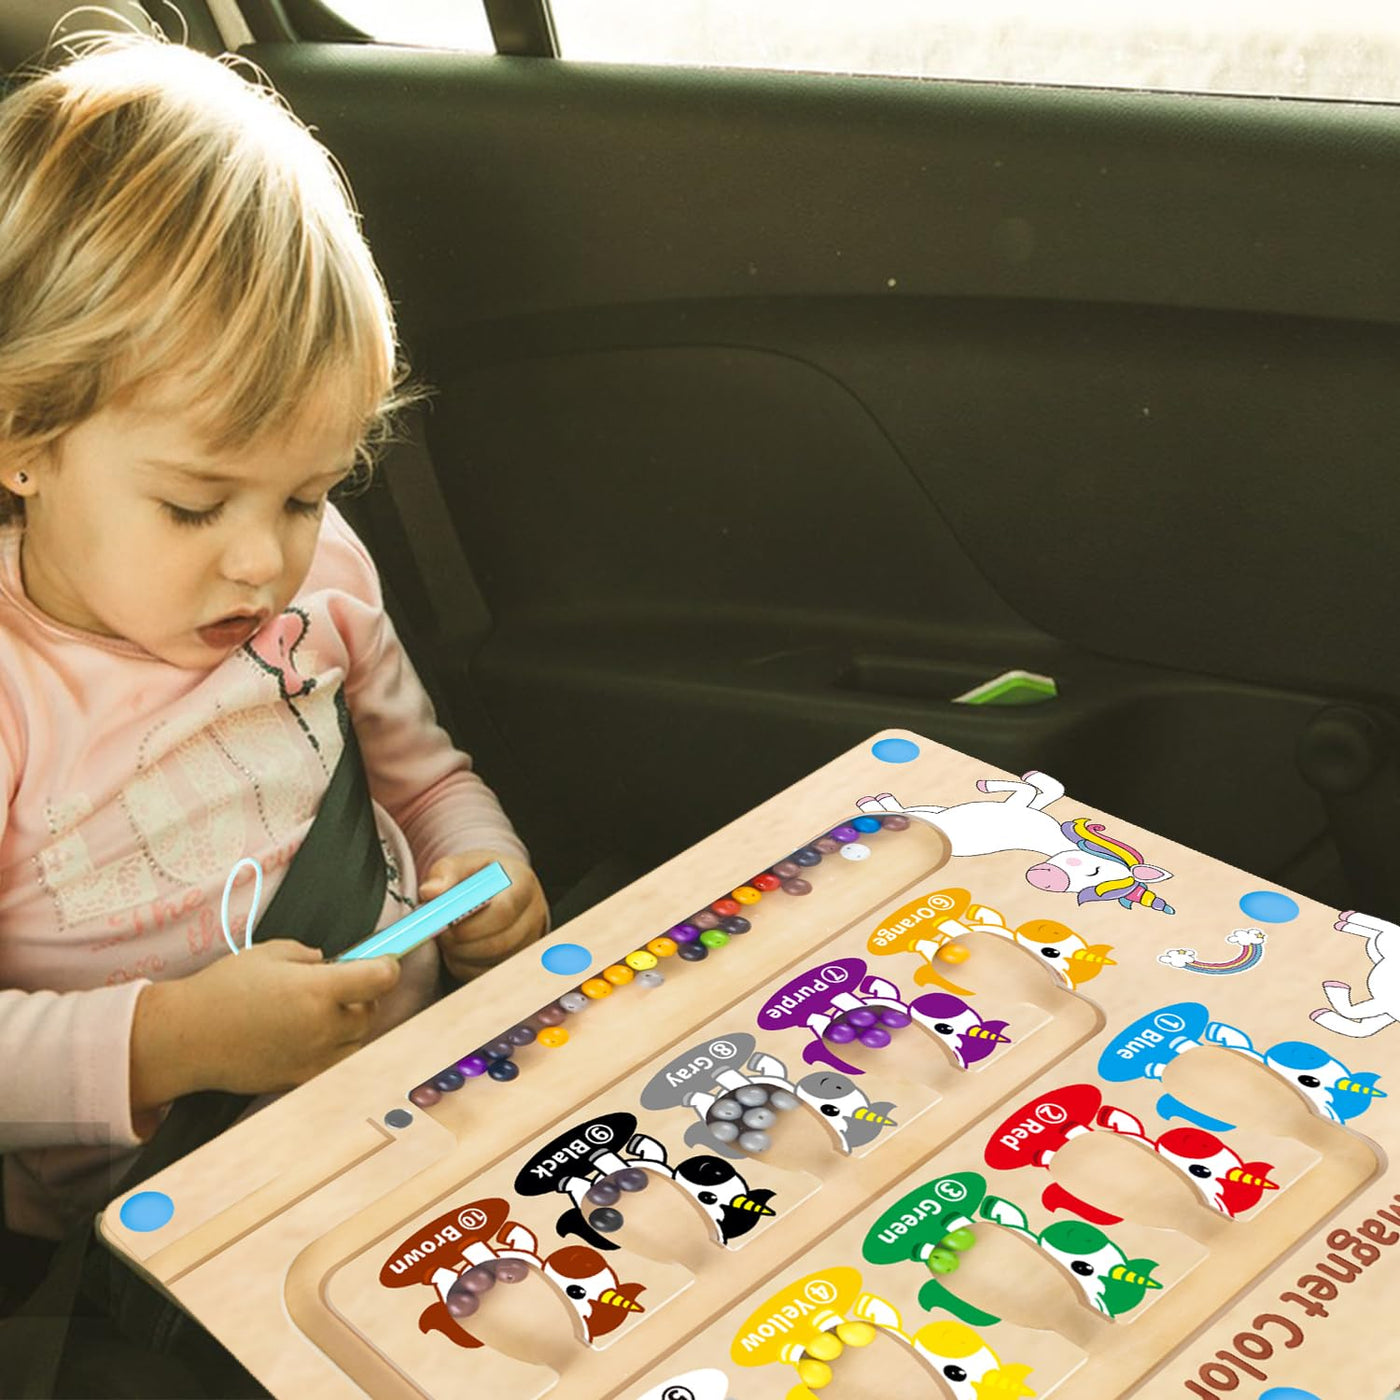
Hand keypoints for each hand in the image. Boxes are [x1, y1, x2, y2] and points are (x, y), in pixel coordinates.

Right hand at [131, 940, 401, 1110]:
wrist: (185, 1038)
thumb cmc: (222, 989)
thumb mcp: (268, 953)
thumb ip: (308, 955)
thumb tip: (328, 961)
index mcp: (319, 991)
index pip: (381, 979)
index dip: (386, 966)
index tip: (380, 960)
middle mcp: (323, 1027)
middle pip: (372, 1011)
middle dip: (364, 995)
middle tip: (341, 984)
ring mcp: (313, 1058)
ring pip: (358, 1040)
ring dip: (351, 1023)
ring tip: (322, 1010)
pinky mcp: (300, 1080)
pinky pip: (336, 1062)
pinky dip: (334, 1047)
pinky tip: (308, 1034)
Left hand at [419, 851, 546, 980]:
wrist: (497, 888)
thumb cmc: (478, 876)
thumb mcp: (461, 865)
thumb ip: (444, 873)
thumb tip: (431, 892)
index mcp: (523, 883)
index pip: (504, 911)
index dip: (472, 923)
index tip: (447, 924)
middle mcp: (534, 913)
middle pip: (501, 942)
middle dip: (463, 943)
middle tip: (441, 934)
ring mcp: (530, 939)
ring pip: (494, 961)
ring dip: (462, 955)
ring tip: (447, 938)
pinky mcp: (517, 959)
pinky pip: (489, 973)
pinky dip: (466, 967)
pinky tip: (456, 950)